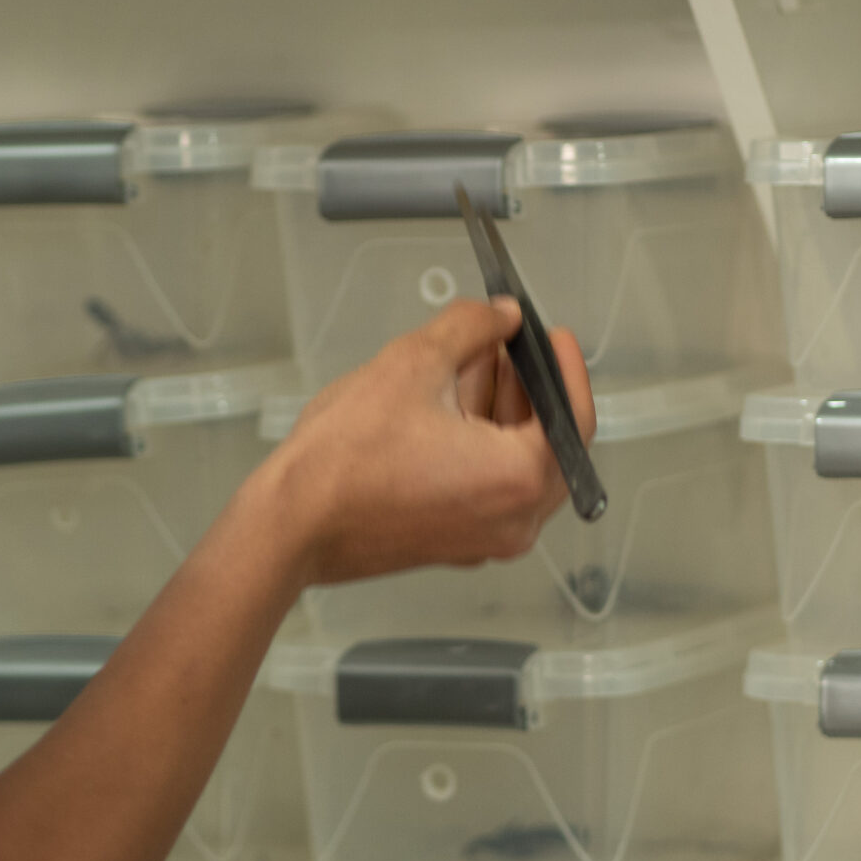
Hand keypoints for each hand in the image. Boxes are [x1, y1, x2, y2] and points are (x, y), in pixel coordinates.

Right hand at [259, 298, 594, 588]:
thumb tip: (499, 316)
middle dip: (526, 386)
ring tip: (464, 366)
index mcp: (518, 479)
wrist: (289, 525)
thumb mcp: (412, 364)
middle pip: (546, 443)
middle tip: (504, 342)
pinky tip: (444, 408)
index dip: (565, 367)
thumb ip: (470, 328)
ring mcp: (483, 540)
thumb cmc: (344, 461)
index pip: (571, 416)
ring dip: (499, 413)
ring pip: (514, 465)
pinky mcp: (453, 544)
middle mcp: (513, 521)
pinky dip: (478, 446)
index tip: (552, 338)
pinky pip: (487, 487)